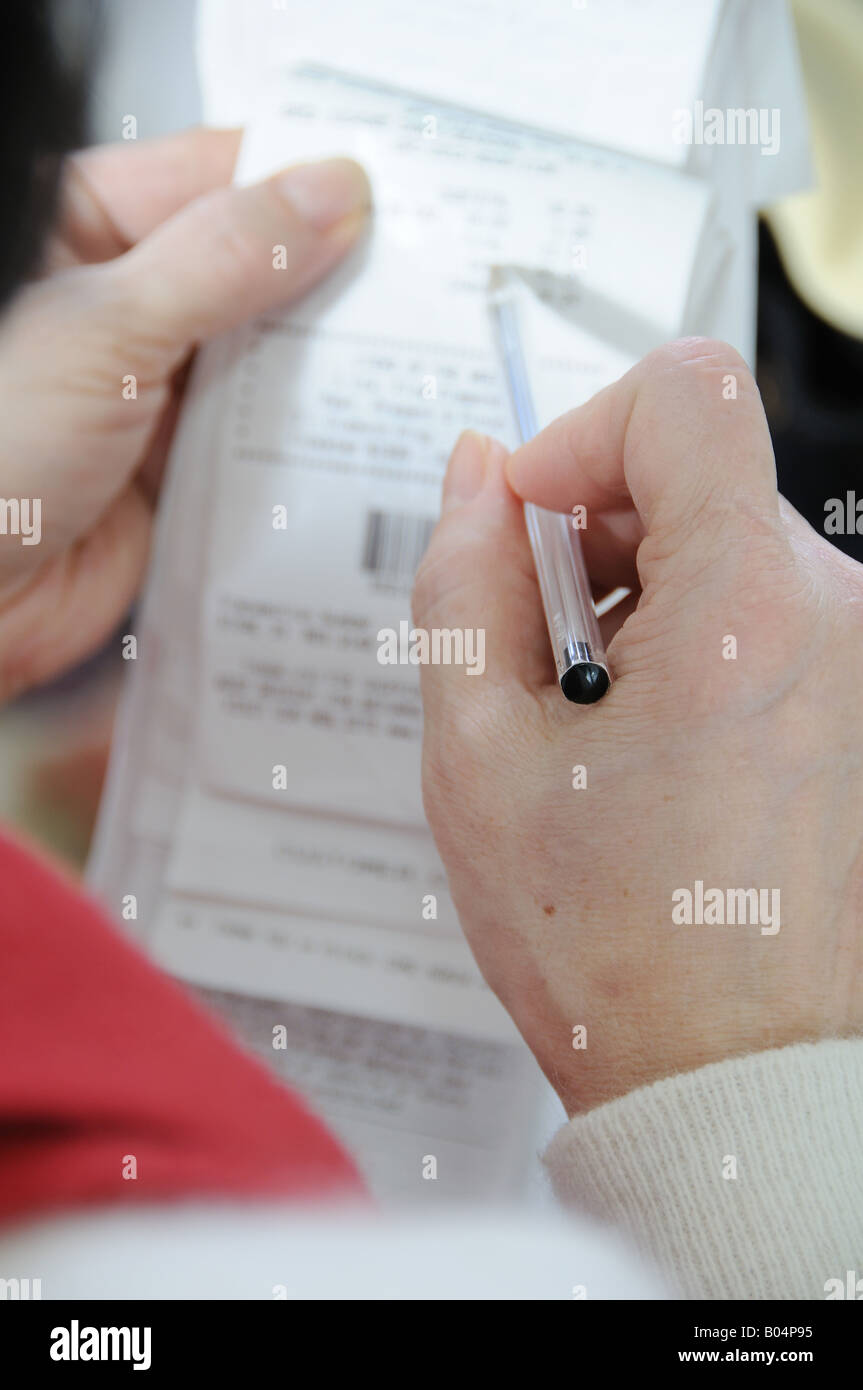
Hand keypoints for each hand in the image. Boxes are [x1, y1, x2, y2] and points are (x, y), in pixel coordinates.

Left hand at [0, 129, 368, 698]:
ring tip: (418, 355)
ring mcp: (158, 387)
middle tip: (430, 285)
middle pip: (254, 264)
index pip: (214, 176)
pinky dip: (310, 439)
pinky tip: (363, 432)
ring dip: (331, 363)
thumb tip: (329, 195)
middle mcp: (126, 304)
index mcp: (83, 231)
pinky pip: (263, 438)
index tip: (399, 197)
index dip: (307, 180)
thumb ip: (220, 260)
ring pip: (268, 354)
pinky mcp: (182, 466)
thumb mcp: (102, 332)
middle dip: (336, 278)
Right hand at [413, 340, 862, 1115]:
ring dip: (637, 593)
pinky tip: (649, 741)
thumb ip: (462, 583)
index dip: (581, 431)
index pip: (685, 392)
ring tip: (595, 722)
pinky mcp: (861, 697)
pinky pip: (764, 607)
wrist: (733, 1074)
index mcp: (742, 610)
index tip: (531, 518)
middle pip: (698, 469)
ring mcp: (860, 659)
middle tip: (539, 651)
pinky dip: (691, 636)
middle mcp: (831, 615)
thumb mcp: (478, 756)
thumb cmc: (614, 948)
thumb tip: (478, 481)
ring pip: (725, 541)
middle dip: (594, 531)